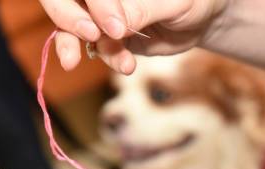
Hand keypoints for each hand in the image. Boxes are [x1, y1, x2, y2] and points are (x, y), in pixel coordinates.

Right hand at [39, 0, 228, 72]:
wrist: (202, 20)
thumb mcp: (173, 2)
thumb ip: (142, 9)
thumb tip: (115, 25)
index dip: (95, 4)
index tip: (117, 26)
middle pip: (62, 0)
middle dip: (69, 18)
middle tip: (91, 35)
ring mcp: (99, 14)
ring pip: (72, 28)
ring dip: (88, 47)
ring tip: (121, 62)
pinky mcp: (108, 37)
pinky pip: (96, 49)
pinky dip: (109, 59)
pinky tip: (127, 66)